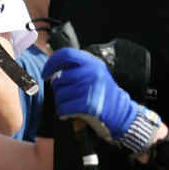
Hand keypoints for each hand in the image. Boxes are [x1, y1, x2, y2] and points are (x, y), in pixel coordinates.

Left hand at [41, 48, 164, 153]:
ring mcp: (92, 88)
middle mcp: (93, 72)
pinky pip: (64, 108)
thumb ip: (77, 68)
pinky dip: (63, 113)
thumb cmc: (103, 95)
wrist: (123, 115)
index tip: (46, 73)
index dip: (51, 63)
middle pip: (59, 78)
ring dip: (61, 102)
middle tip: (66, 96)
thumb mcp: (94, 75)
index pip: (66, 54)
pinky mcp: (89, 104)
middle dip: (58, 90)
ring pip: (60, 94)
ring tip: (73, 105)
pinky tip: (70, 113)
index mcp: (93, 63)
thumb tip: (51, 68)